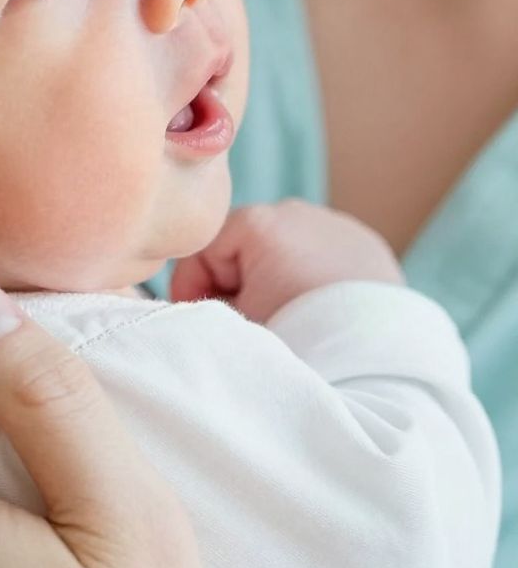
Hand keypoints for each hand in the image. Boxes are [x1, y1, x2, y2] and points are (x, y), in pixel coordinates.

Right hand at [171, 199, 401, 326]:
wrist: (375, 356)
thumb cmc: (297, 338)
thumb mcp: (234, 323)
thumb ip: (204, 304)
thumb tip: (202, 300)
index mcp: (259, 222)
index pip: (203, 249)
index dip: (193, 287)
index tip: (204, 320)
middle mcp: (297, 211)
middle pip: (242, 246)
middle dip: (237, 283)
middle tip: (248, 325)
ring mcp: (335, 224)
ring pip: (283, 250)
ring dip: (273, 279)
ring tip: (286, 321)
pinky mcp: (364, 245)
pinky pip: (322, 257)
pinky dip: (311, 278)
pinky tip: (317, 311)